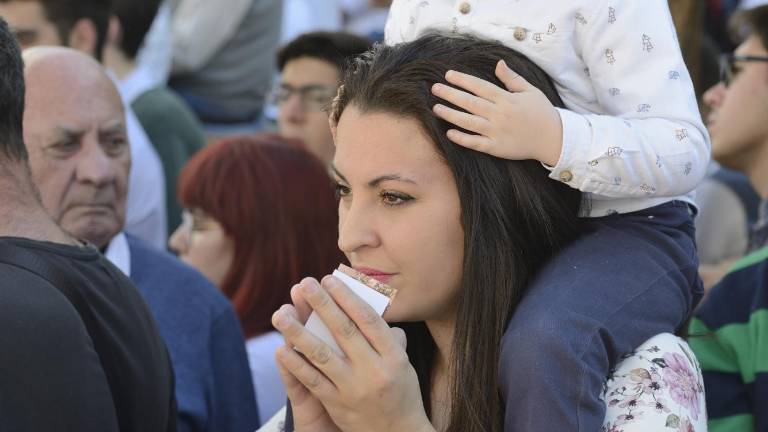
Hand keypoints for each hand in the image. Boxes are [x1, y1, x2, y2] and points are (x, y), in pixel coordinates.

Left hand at [272, 277, 433, 431]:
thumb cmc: (401, 394)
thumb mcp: (404, 364)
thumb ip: (389, 339)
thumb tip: (372, 308)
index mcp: (394, 356)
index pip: (368, 320)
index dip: (348, 298)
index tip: (330, 280)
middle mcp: (374, 370)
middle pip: (344, 331)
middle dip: (322, 305)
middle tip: (304, 284)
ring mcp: (354, 388)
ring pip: (322, 355)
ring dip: (298, 333)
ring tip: (281, 314)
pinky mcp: (337, 405)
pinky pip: (313, 381)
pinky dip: (296, 365)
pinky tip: (281, 349)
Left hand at [431, 60, 562, 165]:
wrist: (554, 139)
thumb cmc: (542, 112)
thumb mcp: (530, 91)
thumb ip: (512, 78)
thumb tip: (498, 63)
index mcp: (506, 99)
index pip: (479, 86)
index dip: (463, 80)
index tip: (448, 75)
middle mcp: (499, 114)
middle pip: (470, 102)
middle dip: (450, 94)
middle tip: (434, 88)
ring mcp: (497, 132)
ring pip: (468, 122)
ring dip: (451, 114)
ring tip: (436, 108)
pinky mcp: (496, 148)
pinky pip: (476, 143)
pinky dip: (462, 138)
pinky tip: (449, 132)